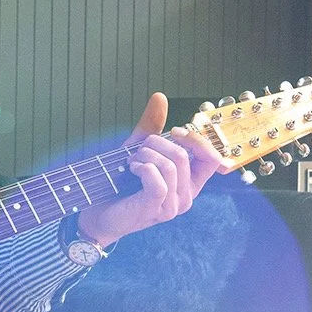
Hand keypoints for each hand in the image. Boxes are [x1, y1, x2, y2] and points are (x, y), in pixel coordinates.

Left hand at [76, 93, 225, 246]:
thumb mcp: (139, 151)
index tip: (173, 131)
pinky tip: (132, 169)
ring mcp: (172, 207)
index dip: (195, 140)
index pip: (212, 159)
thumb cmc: (120, 185)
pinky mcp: (156, 209)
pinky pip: (159, 180)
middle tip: (138, 150)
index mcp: (189, 184)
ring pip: (172, 166)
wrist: (98, 214)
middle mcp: (186, 197)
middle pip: (184, 156)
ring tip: (132, 161)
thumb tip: (160, 96)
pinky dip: (143, 167)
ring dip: (146, 155)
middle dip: (157, 144)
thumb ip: (152, 127)